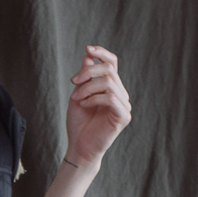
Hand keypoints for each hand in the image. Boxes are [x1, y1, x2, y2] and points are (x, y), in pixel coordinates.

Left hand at [64, 45, 130, 169]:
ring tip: (76, 99)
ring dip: (88, 88)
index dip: (102, 53)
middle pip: (109, 70)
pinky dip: (94, 99)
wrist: (79, 147)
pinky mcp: (124, 117)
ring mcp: (124, 105)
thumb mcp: (78, 95)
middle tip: (73, 81)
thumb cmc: (78, 123)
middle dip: (88, 72)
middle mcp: (120, 94)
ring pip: (108, 83)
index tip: (88, 48)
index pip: (112, 63)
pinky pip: (110, 98)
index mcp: (111, 87)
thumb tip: (89, 56)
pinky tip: (84, 106)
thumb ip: (85, 78)